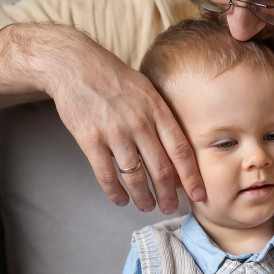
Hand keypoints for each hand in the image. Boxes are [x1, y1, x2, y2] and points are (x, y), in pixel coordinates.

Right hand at [0, 24, 204, 213]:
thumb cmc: (114, 79)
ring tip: (146, 207)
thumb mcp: (146, 90)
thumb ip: (161, 118)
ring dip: (143, 197)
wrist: (75, 65)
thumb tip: (175, 151)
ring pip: (135, 177)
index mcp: (157, 111)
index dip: (191, 177)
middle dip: (167, 195)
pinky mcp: (90, 140)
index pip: (181, 151)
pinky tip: (121, 200)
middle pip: (161, 170)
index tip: (198, 195)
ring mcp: (114, 133)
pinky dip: (115, 192)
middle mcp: (140, 124)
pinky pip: (106, 175)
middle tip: (170, 208)